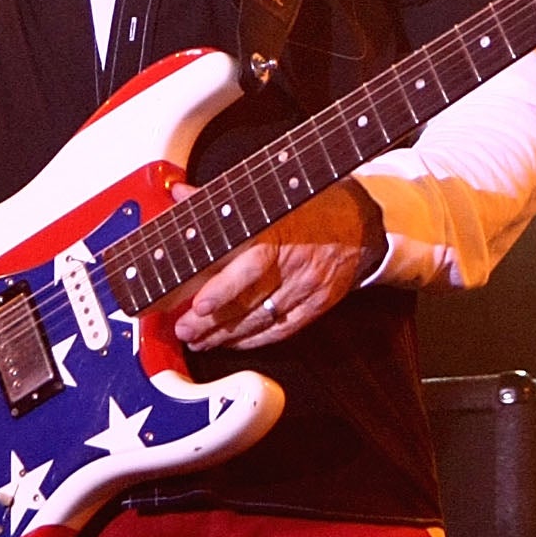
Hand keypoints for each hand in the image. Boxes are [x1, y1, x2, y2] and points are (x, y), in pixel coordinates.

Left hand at [169, 178, 384, 351]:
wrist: (357, 223)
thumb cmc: (306, 208)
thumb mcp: (265, 197)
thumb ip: (220, 202)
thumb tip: (179, 193)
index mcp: (280, 232)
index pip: (252, 263)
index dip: (224, 288)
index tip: (199, 305)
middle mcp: (295, 262)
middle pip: (250, 300)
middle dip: (213, 321)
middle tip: (185, 329)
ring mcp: (308, 286)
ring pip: (262, 320)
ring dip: (226, 335)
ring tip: (199, 339)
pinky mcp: (318, 304)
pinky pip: (282, 330)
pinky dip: (254, 340)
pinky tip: (233, 342)